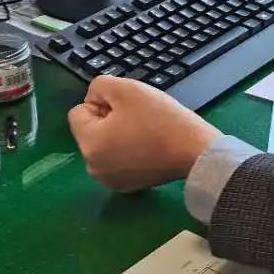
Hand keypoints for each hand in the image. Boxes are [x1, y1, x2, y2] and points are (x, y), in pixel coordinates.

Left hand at [68, 75, 219, 192]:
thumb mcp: (127, 88)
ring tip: (144, 132)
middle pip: (90, 130)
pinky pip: (116, 161)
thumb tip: (95, 98)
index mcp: (89, 144)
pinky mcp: (126, 187)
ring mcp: (109, 180)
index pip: (78, 111)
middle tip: (138, 118)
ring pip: (104, 145)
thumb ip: (100, 86)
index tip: (127, 106)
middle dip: (108, 120)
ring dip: (117, 136)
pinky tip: (148, 148)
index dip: (102, 102)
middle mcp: (92, 167)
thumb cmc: (161, 119)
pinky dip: (127, 153)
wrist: (194, 151)